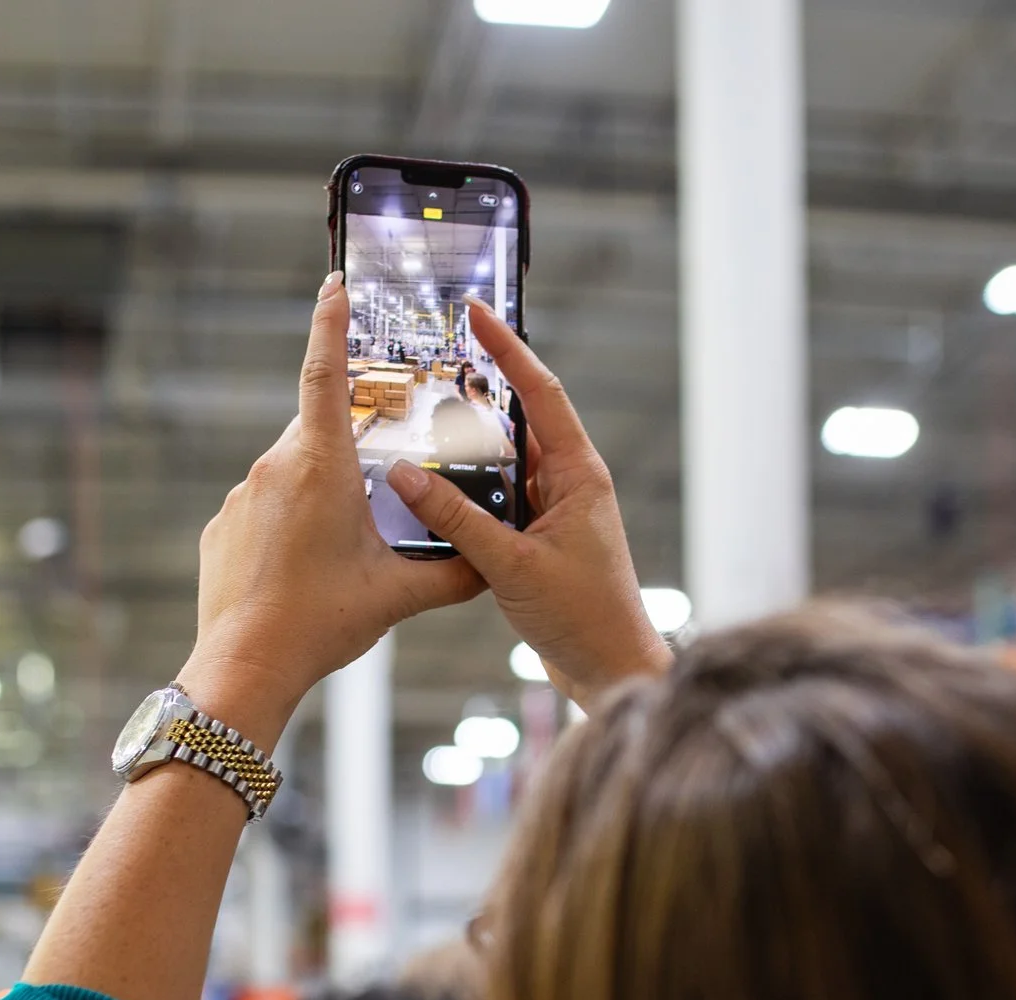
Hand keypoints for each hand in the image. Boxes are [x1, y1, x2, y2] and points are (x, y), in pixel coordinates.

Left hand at [182, 272, 485, 744]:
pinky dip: (287, 525)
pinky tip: (303, 570)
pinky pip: (262, 507)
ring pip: (290, 471)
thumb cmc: (321, 623)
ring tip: (342, 548)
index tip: (334, 284)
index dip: (330, 325)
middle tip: (380, 474)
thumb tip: (492, 567)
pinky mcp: (223, 526)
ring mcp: (242, 495)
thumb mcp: (398, 596)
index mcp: (321, 466)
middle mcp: (275, 467)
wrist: (245, 667)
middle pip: (319, 431)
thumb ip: (453, 573)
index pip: (325, 375)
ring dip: (321, 492)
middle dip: (351, 444)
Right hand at [386, 299, 668, 706]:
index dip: (508, 349)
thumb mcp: (510, 565)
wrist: (612, 670)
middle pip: (518, 421)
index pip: (541, 393)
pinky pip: (499, 499)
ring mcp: (556, 511)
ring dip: (468, 446)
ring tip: (420, 418)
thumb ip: (456, 519)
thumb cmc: (583, 617)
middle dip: (477, 391)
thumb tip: (403, 475)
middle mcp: (571, 483)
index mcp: (579, 474)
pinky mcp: (541, 540)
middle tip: (431, 361)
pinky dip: (468, 490)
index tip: (478, 312)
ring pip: (505, 463)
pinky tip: (433, 487)